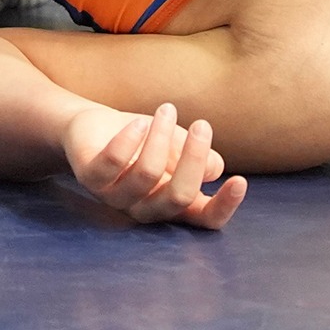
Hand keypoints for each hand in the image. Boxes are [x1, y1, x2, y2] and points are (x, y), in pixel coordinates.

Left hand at [62, 104, 247, 228]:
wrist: (93, 125)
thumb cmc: (142, 140)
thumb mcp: (177, 145)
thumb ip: (198, 159)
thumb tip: (215, 170)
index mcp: (170, 202)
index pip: (203, 219)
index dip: (223, 207)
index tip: (239, 181)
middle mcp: (144, 206)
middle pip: (178, 197)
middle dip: (194, 159)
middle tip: (203, 125)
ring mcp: (115, 196)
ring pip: (148, 175)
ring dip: (162, 137)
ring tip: (166, 110)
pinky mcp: (90, 178)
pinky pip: (113, 163)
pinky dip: (130, 140)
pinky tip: (138, 124)